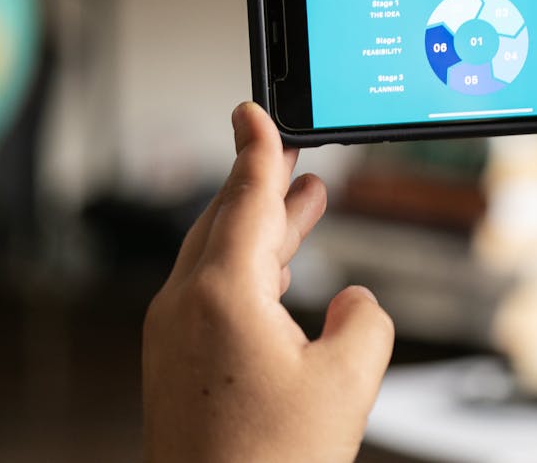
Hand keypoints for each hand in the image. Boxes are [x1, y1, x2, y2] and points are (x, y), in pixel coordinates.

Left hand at [142, 102, 393, 462]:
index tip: (252, 110)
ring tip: (302, 202)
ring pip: (217, 256)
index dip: (257, 148)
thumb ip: (366, 319)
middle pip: (226, 219)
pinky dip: (247, 267)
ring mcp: (170, 336)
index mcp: (221, 294)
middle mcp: (183, 306)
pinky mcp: (174, 364)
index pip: (244, 197)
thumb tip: (355, 303)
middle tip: (291, 152)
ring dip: (260, 226)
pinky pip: (208, 292)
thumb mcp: (350, 381)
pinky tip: (275, 275)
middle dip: (263, 181)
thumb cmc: (271, 461)